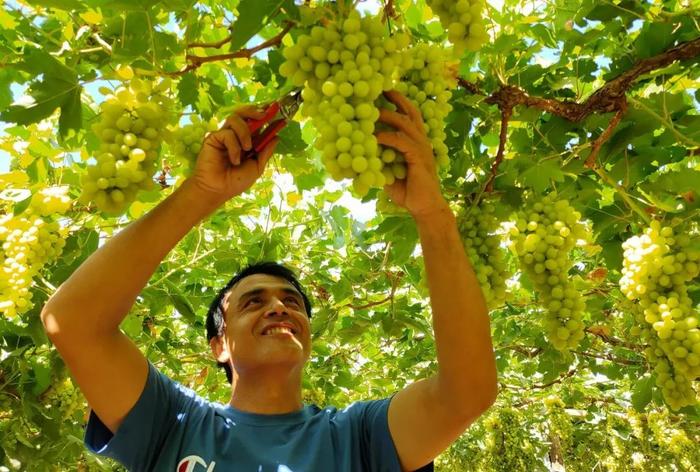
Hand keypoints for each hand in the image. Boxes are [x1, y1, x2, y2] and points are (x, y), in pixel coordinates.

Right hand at [188, 105, 278, 204]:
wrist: (217, 190)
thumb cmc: (235, 182)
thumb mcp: (256, 167)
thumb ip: (265, 152)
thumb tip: (277, 137)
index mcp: (247, 141)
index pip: (257, 123)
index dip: (266, 116)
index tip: (277, 110)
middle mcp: (235, 135)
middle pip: (244, 113)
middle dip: (255, 110)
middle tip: (264, 114)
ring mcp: (224, 135)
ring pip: (235, 118)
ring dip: (245, 132)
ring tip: (247, 147)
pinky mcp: (213, 137)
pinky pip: (227, 133)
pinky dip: (234, 146)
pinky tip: (234, 160)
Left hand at [375, 91, 448, 218]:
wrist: (424, 208)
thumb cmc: (408, 192)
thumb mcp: (388, 174)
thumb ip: (377, 162)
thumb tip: (356, 156)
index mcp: (416, 141)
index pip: (408, 115)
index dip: (397, 102)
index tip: (381, 92)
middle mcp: (421, 140)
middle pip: (410, 111)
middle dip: (395, 99)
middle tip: (378, 88)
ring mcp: (421, 148)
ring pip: (404, 123)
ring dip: (387, 115)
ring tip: (371, 109)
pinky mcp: (418, 157)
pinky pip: (401, 142)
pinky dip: (387, 137)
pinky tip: (374, 136)